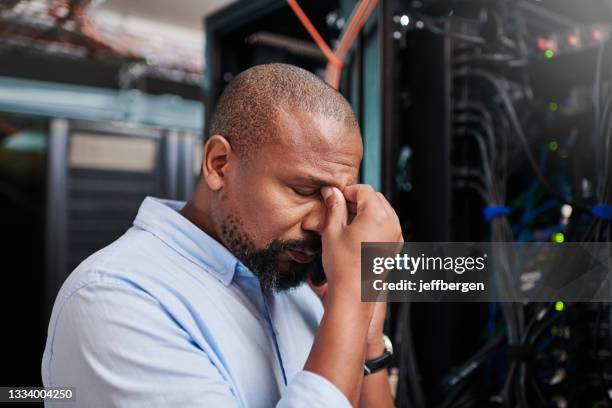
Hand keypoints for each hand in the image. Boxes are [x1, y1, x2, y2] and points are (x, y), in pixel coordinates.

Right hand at [320, 185, 401, 300]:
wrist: (354, 293)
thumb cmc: (343, 265)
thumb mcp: (332, 230)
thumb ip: (334, 206)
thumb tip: (331, 191)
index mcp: (377, 216)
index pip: (364, 190)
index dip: (347, 191)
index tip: (335, 197)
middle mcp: (391, 224)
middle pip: (376, 198)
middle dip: (357, 199)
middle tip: (340, 209)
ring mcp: (396, 236)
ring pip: (383, 211)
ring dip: (366, 210)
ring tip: (348, 222)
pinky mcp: (396, 247)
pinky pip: (388, 225)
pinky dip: (375, 223)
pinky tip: (359, 234)